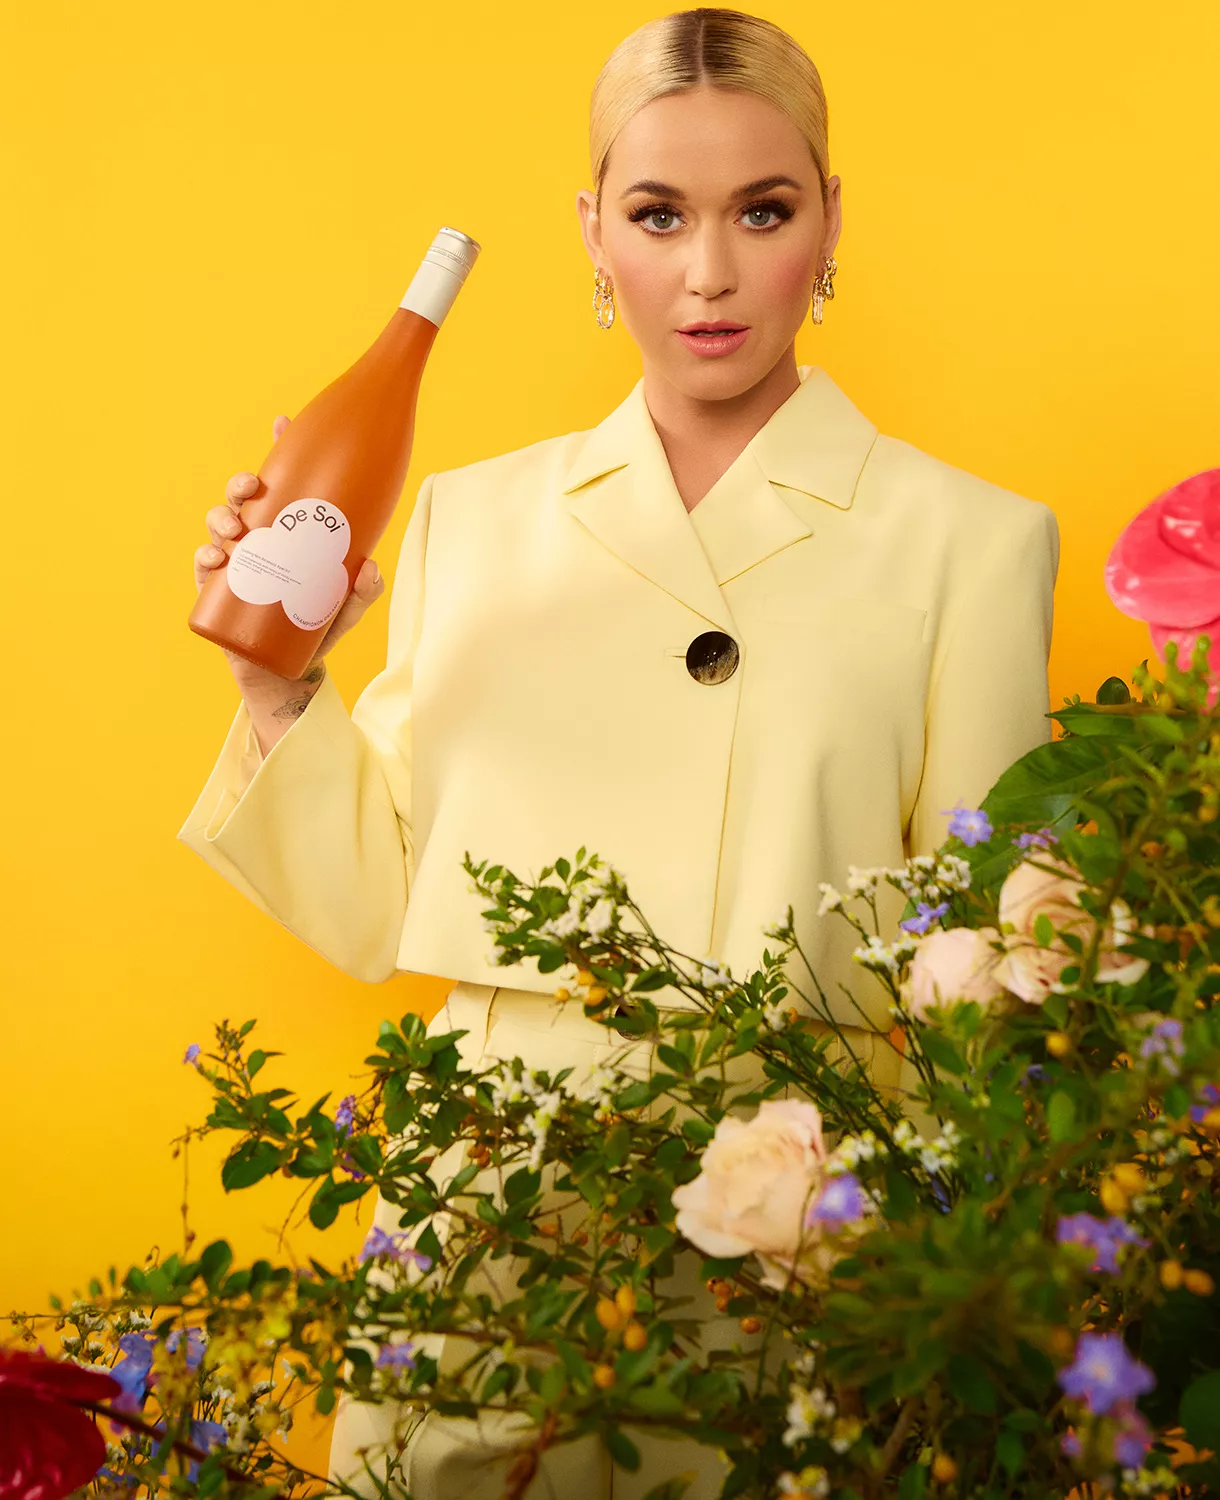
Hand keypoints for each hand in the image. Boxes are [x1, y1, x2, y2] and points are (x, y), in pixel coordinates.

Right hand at [194, 413, 385, 688]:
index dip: (278, 449)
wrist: (289, 670)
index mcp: (288, 530)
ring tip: (235, 530)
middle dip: (241, 483)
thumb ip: (363, 590)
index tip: (281, 422)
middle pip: (243, 497)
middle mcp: (259, 538)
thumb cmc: (318, 629)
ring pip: (219, 523)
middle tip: (251, 489)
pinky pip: (203, 564)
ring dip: (221, 517)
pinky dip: (206, 556)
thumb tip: (369, 567)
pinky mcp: (217, 588)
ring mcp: (236, 560)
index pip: (282, 483)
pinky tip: (216, 558)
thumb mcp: (348, 608)